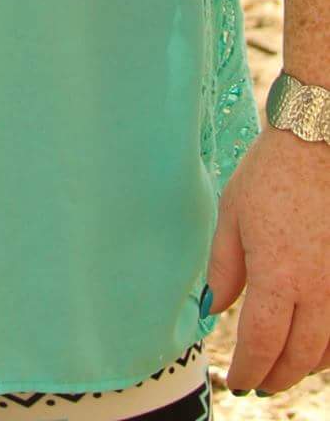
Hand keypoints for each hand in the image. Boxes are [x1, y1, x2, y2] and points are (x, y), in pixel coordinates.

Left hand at [207, 126, 329, 392]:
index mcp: (278, 275)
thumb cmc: (270, 174)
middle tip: (257, 385)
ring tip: (281, 368)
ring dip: (304, 366)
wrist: (317, 144)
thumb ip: (223, 268)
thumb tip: (212, 309)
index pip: (263, 344)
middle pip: (298, 356)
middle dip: (275, 377)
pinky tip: (314, 346)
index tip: (235, 379)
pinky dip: (329, 348)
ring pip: (328, 349)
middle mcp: (317, 289)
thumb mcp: (232, 215)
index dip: (248, 369)